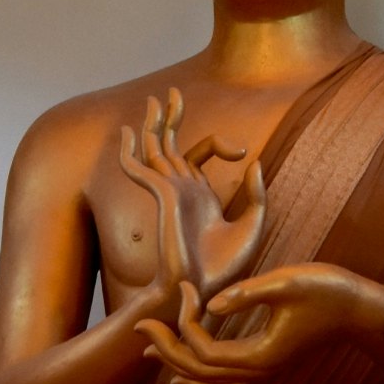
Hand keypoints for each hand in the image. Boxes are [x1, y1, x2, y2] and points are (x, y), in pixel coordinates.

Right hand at [119, 88, 266, 308]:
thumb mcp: (252, 226)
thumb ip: (255, 195)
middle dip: (170, 119)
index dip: (217, 144)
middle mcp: (182, 191)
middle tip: (169, 93)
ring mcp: (170, 193)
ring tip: (152, 101)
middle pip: (171, 145)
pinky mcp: (162, 197)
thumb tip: (254, 161)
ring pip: (156, 151)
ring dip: (153, 125)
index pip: (199, 156)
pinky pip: (142, 169)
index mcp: (201, 195)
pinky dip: (131, 151)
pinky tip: (128, 132)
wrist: (206, 289)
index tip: (239, 150)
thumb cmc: (226, 268)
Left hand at [142, 265, 383, 383]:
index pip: (204, 350)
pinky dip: (199, 378)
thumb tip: (209, 303)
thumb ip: (248, 292)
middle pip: (198, 372)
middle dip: (166, 350)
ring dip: (177, 367)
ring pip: (209, 383)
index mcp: (260, 354)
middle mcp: (258, 370)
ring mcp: (262, 370)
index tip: (184, 287)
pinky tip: (183, 376)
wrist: (361, 310)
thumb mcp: (288, 282)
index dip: (185, 321)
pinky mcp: (266, 362)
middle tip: (139, 327)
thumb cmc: (328, 291)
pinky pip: (223, 381)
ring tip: (150, 355)